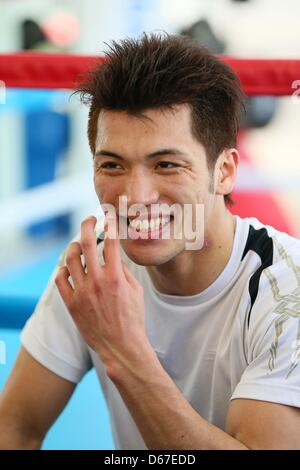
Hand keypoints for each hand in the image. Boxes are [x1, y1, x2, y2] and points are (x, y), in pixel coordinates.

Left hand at [55, 213, 147, 373]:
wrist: (121, 346)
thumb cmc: (133, 318)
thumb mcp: (137, 291)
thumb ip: (124, 270)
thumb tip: (115, 255)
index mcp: (116, 277)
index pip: (111, 241)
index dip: (110, 224)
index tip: (109, 215)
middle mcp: (97, 282)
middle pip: (87, 243)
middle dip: (87, 225)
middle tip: (89, 219)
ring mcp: (82, 293)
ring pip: (70, 259)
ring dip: (74, 247)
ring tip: (79, 245)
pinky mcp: (72, 304)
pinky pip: (60, 279)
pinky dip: (64, 270)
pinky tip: (69, 269)